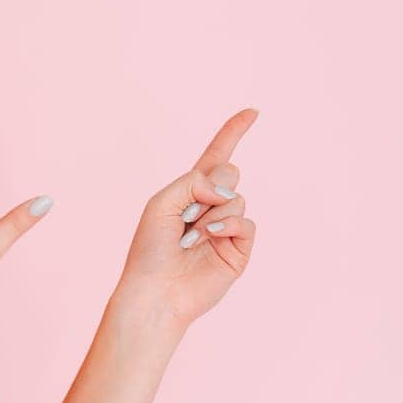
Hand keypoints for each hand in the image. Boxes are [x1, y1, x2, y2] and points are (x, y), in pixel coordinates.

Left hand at [114, 108, 259, 330]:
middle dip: (210, 187)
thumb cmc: (150, 249)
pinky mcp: (239, 248)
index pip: (215, 156)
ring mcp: (227, 227)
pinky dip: (226, 226)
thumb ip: (193, 182)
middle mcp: (211, 206)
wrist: (156, 290)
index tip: (252, 112)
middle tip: (186, 216)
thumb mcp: (162, 203)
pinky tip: (207, 239)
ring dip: (211, 214)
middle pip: (229, 172)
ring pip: (237, 198)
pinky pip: (246, 222)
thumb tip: (227, 189)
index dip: (232, 133)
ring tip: (190, 237)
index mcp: (190, 192)